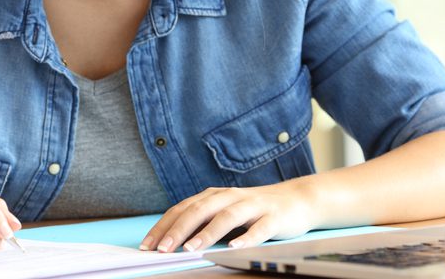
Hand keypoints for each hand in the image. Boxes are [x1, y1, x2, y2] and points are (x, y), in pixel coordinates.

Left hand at [141, 182, 317, 252]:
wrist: (297, 199)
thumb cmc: (254, 210)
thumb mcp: (224, 212)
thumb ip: (201, 222)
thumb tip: (170, 242)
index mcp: (214, 196)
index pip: (182, 209)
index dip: (163, 226)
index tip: (147, 245)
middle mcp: (230, 197)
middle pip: (200, 210)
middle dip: (179, 230)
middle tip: (162, 249)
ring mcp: (253, 205)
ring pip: (227, 217)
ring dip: (208, 233)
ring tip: (192, 248)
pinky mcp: (274, 217)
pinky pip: (259, 228)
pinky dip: (247, 239)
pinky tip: (234, 248)